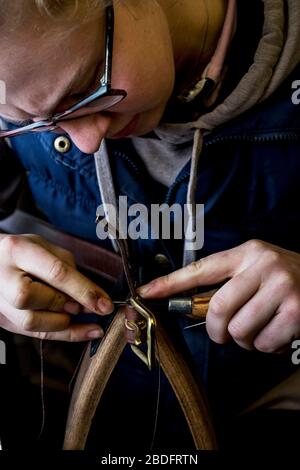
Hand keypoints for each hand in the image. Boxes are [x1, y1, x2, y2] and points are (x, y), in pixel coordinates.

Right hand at [0, 234, 113, 340]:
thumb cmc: (20, 251)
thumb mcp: (45, 247)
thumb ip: (67, 269)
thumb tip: (91, 296)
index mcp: (17, 250)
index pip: (55, 272)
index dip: (83, 291)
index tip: (104, 304)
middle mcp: (3, 277)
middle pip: (36, 299)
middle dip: (68, 305)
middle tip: (88, 306)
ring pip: (32, 322)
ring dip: (64, 322)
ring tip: (78, 312)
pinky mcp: (2, 320)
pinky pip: (34, 334)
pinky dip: (62, 335)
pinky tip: (82, 331)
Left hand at [138, 240, 299, 351]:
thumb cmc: (286, 278)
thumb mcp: (257, 268)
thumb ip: (230, 282)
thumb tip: (195, 306)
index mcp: (247, 253)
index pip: (201, 268)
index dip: (170, 283)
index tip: (146, 292)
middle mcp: (262, 266)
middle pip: (217, 308)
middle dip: (216, 330)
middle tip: (223, 335)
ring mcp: (281, 287)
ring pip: (240, 329)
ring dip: (244, 340)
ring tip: (258, 331)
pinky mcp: (297, 312)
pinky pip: (263, 343)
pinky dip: (266, 347)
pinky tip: (277, 335)